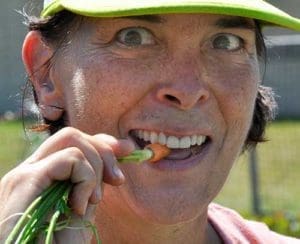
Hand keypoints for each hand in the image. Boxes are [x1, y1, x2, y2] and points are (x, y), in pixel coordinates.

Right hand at [0, 127, 133, 242]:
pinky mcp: (26, 179)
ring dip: (94, 169)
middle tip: (117, 180)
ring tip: (91, 201)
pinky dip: (85, 179)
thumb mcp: (85, 205)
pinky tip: (79, 206)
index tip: (127, 149)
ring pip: (72, 139)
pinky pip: (70, 158)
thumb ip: (96, 176)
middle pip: (73, 135)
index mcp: (43, 174)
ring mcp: (25, 173)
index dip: (102, 141)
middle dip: (104, 151)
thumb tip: (122, 147)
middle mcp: (31, 169)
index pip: (72, 141)